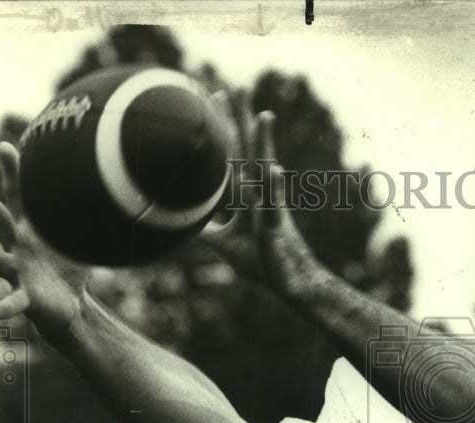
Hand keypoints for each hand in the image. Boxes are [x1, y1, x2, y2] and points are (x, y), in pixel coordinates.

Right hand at [0, 143, 89, 342]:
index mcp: (29, 233)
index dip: (14, 174)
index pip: (20, 199)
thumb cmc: (66, 271)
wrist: (68, 307)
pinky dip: (4, 306)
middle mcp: (17, 250)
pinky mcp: (26, 297)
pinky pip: (13, 301)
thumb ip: (83, 219)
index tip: (6, 147)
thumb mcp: (76, 243)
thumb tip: (109, 191)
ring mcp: (18, 273)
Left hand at [200, 90, 327, 299]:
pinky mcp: (274, 226)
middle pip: (247, 151)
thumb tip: (182, 227)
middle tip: (236, 88)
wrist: (291, 282)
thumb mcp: (227, 244)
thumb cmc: (263, 262)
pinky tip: (273, 169)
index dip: (224, 129)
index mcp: (247, 196)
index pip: (231, 156)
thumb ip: (207, 231)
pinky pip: (272, 205)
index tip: (217, 98)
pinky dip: (273, 187)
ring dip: (263, 143)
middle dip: (240, 121)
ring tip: (263, 115)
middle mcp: (259, 194)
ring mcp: (269, 207)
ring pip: (264, 169)